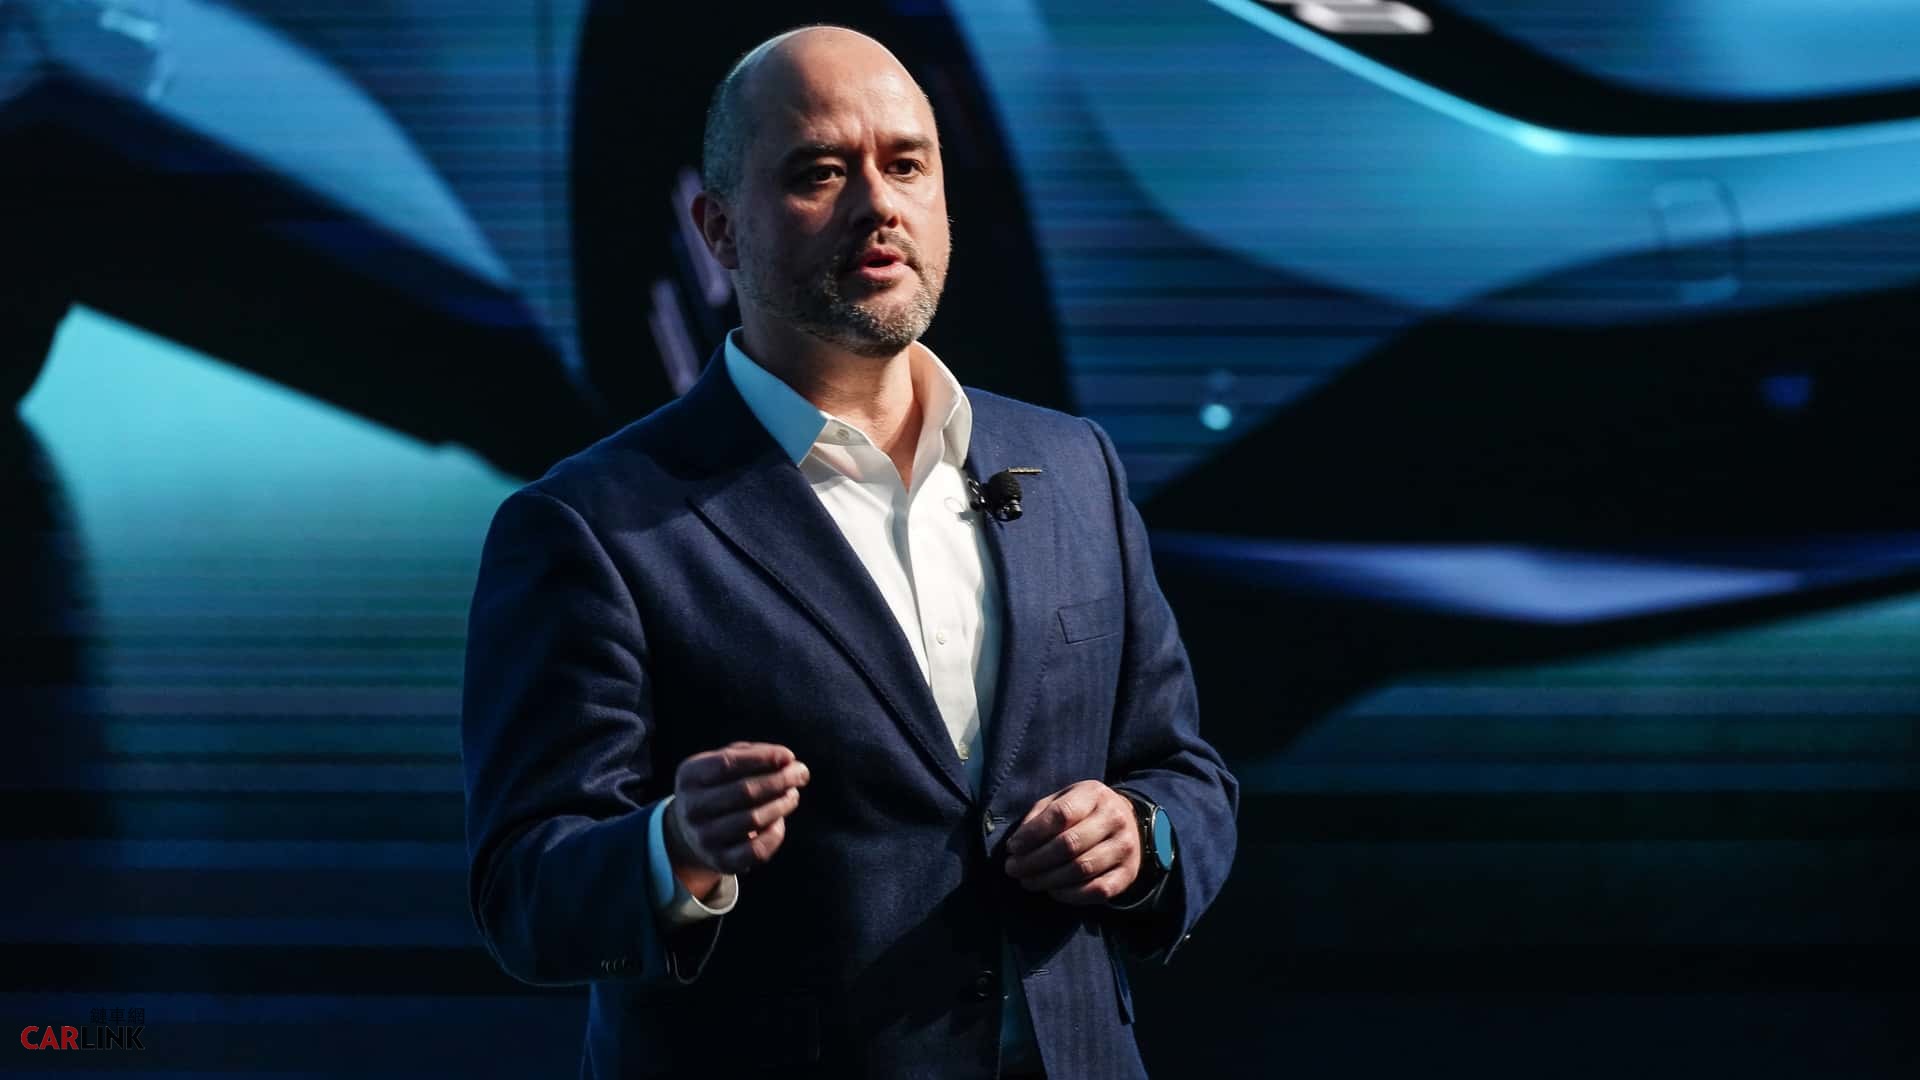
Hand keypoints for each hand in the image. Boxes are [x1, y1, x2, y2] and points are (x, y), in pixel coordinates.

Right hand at [664, 742, 809, 896]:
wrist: (691, 833)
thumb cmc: (719, 787)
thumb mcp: (724, 763)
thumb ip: (754, 754)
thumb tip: (787, 759)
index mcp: (689, 777)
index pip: (727, 763)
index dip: (763, 758)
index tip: (789, 756)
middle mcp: (691, 808)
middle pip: (744, 791)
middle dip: (780, 780)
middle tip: (801, 774)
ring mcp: (704, 838)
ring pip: (753, 819)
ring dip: (781, 804)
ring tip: (792, 794)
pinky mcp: (721, 862)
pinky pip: (757, 850)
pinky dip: (776, 834)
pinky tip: (779, 821)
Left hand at [1002, 780, 1139, 904]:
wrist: (1129, 822)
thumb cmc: (1084, 812)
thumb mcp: (1062, 800)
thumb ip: (1040, 816)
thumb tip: (1017, 845)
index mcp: (1094, 794)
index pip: (1061, 814)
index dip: (1032, 834)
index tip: (1012, 848)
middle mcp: (1114, 818)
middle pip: (1069, 844)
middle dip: (1034, 861)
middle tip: (1013, 869)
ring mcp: (1125, 846)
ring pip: (1082, 869)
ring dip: (1048, 880)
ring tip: (1028, 881)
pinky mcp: (1129, 873)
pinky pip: (1098, 890)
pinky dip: (1070, 895)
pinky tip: (1053, 891)